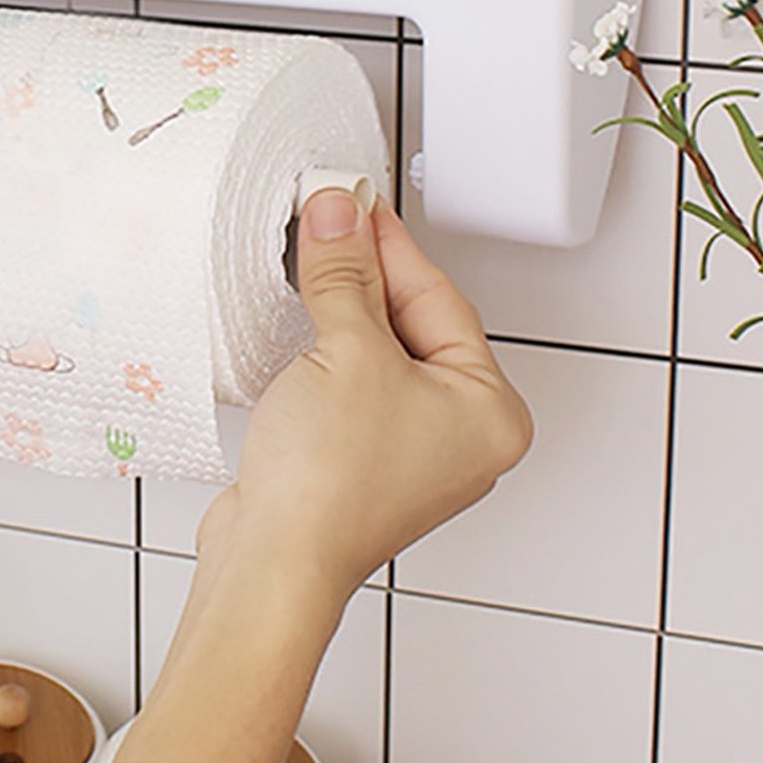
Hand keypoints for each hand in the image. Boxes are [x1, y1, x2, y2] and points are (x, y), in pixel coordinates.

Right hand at [200, 188, 531, 615]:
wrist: (273, 563)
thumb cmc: (330, 486)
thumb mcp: (345, 351)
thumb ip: (342, 273)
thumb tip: (338, 212)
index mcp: (489, 411)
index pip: (441, 299)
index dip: (390, 243)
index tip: (353, 199)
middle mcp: (461, 435)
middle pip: (414, 323)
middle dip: (365, 271)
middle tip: (326, 218)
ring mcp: (410, 451)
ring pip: (380, 352)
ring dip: (342, 306)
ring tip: (310, 256)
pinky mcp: (361, 460)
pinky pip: (354, 382)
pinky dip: (328, 347)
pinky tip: (300, 319)